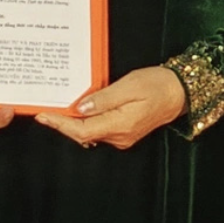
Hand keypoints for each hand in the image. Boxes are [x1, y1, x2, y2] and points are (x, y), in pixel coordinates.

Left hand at [33, 66, 186, 150]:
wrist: (179, 92)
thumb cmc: (157, 85)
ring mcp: (121, 136)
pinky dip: (85, 120)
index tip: (44, 116)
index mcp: (119, 126)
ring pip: (89, 131)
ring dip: (73, 121)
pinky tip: (77, 110)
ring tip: (56, 108)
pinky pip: (98, 128)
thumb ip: (102, 99)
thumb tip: (79, 108)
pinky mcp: (123, 132)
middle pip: (82, 133)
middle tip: (44, 110)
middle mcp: (119, 136)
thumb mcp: (128, 86)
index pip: (81, 130)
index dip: (60, 124)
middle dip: (62, 123)